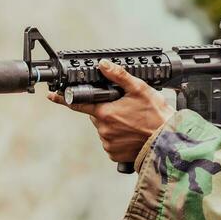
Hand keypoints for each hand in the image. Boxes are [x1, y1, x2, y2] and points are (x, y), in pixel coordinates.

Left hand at [48, 59, 173, 164]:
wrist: (169, 141)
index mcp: (105, 113)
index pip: (78, 103)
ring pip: (104, 130)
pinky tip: (132, 135)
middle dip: (106, 111)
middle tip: (125, 110)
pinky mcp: (114, 155)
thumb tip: (103, 64)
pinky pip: (111, 144)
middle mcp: (103, 130)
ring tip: (133, 124)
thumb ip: (119, 76)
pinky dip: (118, 139)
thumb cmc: (157, 116)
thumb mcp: (140, 90)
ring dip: (114, 125)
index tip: (52, 96)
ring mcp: (108, 144)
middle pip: (97, 116)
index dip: (63, 99)